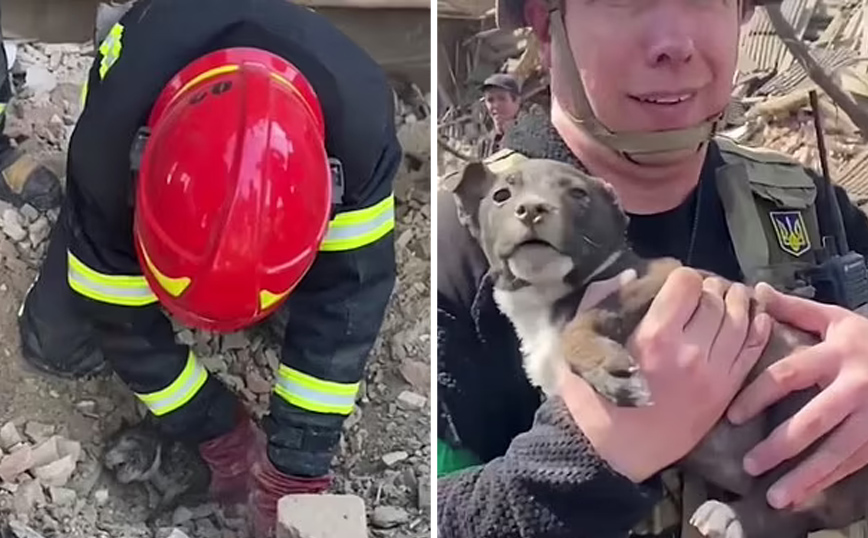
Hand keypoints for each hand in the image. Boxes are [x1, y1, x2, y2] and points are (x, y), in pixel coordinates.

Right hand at [561, 268, 771, 482]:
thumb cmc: (592, 398)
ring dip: (734, 302)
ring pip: (741, 319)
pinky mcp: (727, 392)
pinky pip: (753, 349)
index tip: (671, 285)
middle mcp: (691, 351)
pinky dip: (757, 326)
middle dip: (707, 288)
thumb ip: (599, 301)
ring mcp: (714, 374)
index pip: (687, 283)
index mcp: (654, 337)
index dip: (679, 277)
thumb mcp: (579, 344)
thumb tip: (629, 275)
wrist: (613, 453)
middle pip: (715, 298)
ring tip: (723, 298)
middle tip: (697, 293)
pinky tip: (752, 316)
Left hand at [726, 283, 867, 509]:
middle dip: (780, 446)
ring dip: (804, 476)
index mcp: (836, 354)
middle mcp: (855, 387)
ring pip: (836, 452)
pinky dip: (826, 482)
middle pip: (813, 421)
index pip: (788, 375)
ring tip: (773, 496)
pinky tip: (802, 496)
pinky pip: (852, 464)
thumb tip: (756, 292)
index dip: (757, 396)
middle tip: (749, 465)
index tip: (732, 416)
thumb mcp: (837, 320)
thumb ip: (796, 310)